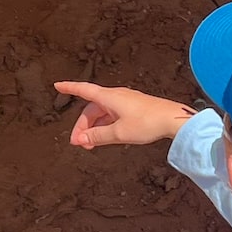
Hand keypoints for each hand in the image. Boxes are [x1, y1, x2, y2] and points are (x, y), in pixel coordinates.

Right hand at [56, 82, 195, 149]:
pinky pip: (112, 116)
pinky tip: (104, 138)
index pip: (84, 90)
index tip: (58, 85)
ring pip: (102, 114)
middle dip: (83, 126)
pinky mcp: (133, 109)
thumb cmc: (148, 122)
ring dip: (94, 128)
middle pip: (91, 109)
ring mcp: (125, 102)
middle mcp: (115, 96)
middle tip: (79, 143)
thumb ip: (98, 136)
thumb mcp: (119, 133)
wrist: (173, 119)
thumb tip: (81, 139)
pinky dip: (105, 126)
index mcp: (109, 97)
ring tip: (90, 145)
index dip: (70, 88)